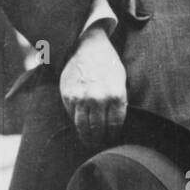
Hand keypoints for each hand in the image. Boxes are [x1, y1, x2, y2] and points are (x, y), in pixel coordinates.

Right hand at [59, 27, 127, 149]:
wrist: (87, 46)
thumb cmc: (108, 64)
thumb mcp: (121, 81)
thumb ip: (119, 102)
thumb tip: (115, 125)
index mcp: (116, 95)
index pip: (115, 125)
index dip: (113, 135)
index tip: (112, 138)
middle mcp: (98, 98)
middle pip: (99, 129)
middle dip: (100, 140)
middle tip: (100, 144)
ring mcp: (82, 98)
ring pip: (83, 127)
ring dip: (87, 137)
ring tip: (90, 141)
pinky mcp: (68, 95)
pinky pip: (72, 116)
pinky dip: (77, 123)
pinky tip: (81, 127)